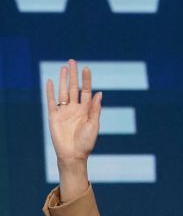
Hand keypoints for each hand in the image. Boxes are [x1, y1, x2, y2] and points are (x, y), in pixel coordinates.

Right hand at [45, 60, 101, 200]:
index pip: (86, 91)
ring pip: (63, 92)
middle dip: (73, 75)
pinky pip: (51, 101)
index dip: (86, 80)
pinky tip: (50, 81)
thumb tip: (100, 93)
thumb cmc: (86, 142)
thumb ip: (95, 109)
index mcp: (86, 110)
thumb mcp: (94, 125)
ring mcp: (64, 111)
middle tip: (73, 61)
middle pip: (73, 88)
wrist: (73, 155)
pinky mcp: (54, 116)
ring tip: (64, 68)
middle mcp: (75, 108)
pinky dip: (50, 91)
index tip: (87, 68)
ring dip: (63, 80)